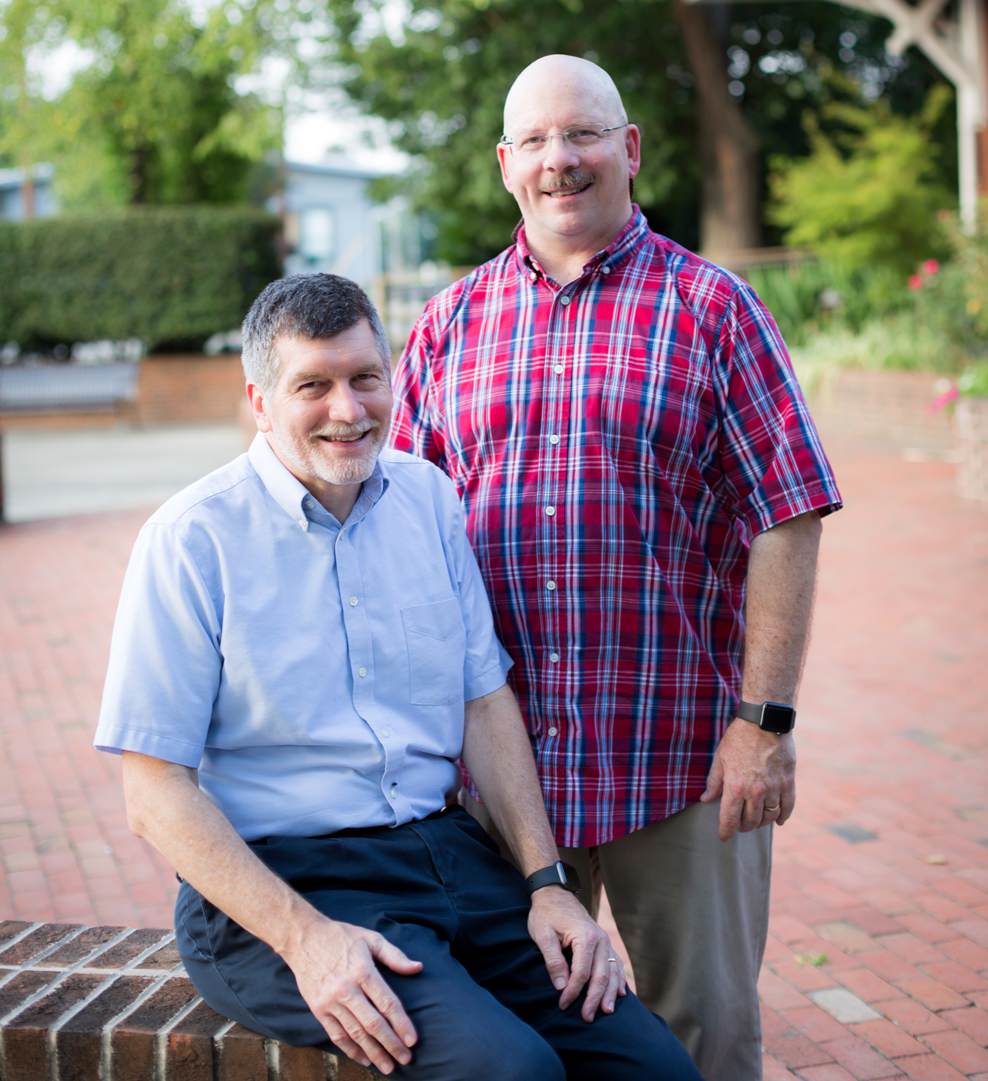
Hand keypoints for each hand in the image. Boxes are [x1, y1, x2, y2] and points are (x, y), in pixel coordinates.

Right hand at [283, 916, 422, 1073]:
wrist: (303, 938)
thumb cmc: (341, 937)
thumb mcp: (371, 938)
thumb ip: (395, 956)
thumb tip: (418, 968)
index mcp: (363, 971)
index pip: (387, 1003)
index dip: (401, 1023)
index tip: (413, 1040)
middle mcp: (347, 989)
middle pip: (373, 1023)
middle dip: (391, 1044)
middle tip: (406, 1059)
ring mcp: (331, 1001)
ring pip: (355, 1033)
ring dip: (373, 1052)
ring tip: (388, 1066)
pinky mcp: (318, 1009)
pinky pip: (336, 1035)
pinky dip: (351, 1050)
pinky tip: (364, 1059)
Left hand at [527, 887, 627, 1020]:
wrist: (554, 893)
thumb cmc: (546, 914)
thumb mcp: (543, 935)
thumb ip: (553, 960)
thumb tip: (561, 986)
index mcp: (585, 937)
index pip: (582, 972)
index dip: (573, 991)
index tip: (562, 1004)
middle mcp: (600, 939)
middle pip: (601, 975)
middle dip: (594, 998)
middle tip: (587, 1018)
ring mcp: (605, 941)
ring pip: (612, 971)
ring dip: (610, 993)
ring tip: (607, 1011)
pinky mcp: (604, 942)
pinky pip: (616, 963)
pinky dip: (619, 979)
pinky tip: (620, 992)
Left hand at [700, 718, 795, 841]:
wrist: (764, 721)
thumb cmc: (738, 738)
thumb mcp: (720, 758)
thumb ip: (714, 782)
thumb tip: (705, 800)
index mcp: (735, 787)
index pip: (729, 819)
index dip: (725, 831)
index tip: (724, 837)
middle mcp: (755, 791)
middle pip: (750, 822)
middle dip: (743, 827)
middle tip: (740, 825)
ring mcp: (774, 788)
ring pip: (769, 817)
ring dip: (761, 822)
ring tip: (756, 819)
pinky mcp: (788, 782)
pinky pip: (787, 807)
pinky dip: (783, 817)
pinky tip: (778, 820)